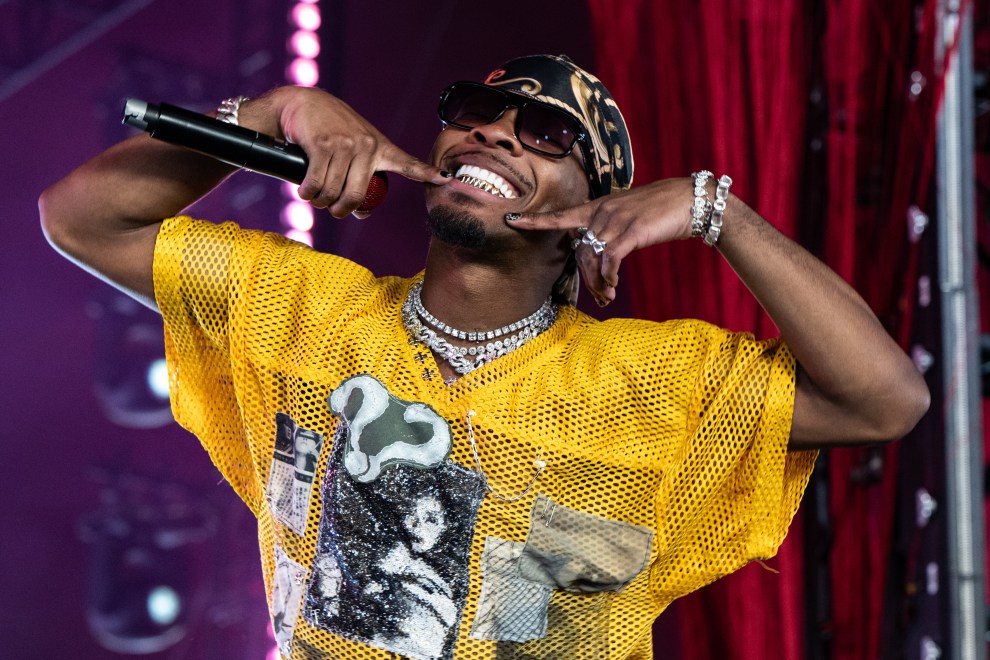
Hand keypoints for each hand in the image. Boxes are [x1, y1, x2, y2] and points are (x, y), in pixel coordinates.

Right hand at [265, 87, 451, 217]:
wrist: (303, 103)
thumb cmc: (330, 130)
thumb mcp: (354, 148)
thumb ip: (361, 177)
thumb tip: (362, 215)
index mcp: (380, 148)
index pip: (407, 163)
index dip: (427, 173)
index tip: (446, 178)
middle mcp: (367, 146)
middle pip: (356, 196)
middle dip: (340, 210)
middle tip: (332, 210)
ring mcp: (345, 144)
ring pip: (332, 191)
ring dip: (319, 201)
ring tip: (314, 196)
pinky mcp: (323, 144)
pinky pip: (315, 182)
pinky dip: (307, 193)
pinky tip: (305, 192)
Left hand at [505, 178, 695, 305]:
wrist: (691, 200)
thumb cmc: (663, 210)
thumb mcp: (631, 215)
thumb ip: (612, 228)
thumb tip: (603, 249)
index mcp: (599, 206)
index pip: (562, 215)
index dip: (536, 220)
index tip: (512, 219)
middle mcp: (602, 212)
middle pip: (580, 250)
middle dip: (586, 277)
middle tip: (599, 296)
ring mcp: (615, 220)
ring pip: (593, 258)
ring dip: (598, 282)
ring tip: (608, 295)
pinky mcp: (631, 232)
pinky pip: (610, 259)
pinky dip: (608, 275)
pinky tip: (612, 285)